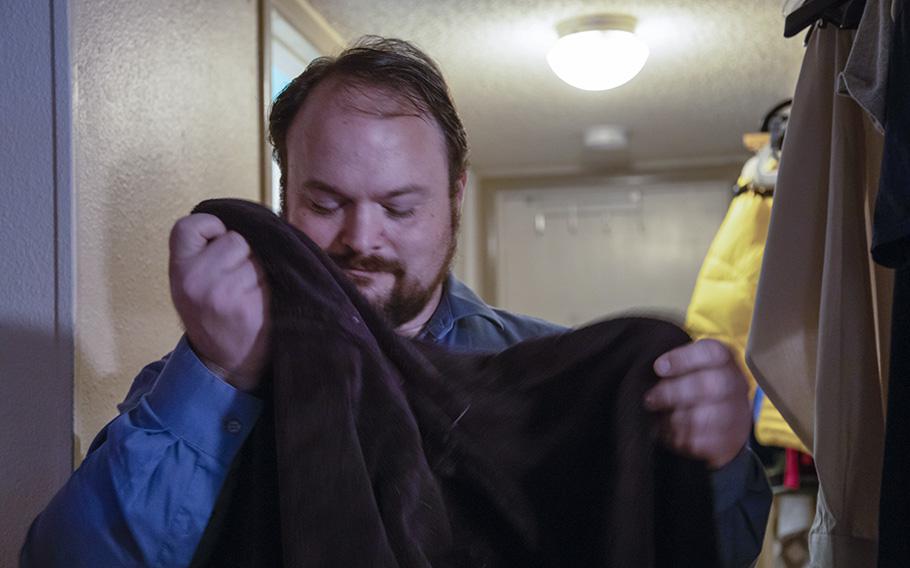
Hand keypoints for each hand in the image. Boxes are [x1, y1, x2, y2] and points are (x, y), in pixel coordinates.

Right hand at [168, 213, 268, 391]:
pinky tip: (261, 300)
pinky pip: (273, 274)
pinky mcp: (253, 305)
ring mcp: (226, 293)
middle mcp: (198, 280)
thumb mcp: (190, 282)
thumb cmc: (211, 316)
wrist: (226, 362)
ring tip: (249, 291)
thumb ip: (203, 251)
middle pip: (236, 237)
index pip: (190, 225)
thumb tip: (240, 218)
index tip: (216, 241)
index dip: (210, 227)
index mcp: (179, 270)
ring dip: (260, 268)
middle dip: (242, 252)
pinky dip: (273, 282)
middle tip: (236, 278)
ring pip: (258, 255)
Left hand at [643, 339, 749, 468]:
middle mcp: (735, 384)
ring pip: (703, 417)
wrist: (725, 421)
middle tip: (650, 399)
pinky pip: (700, 442)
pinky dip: (679, 438)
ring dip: (674, 419)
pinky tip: (669, 432)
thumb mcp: (689, 367)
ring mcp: (734, 414)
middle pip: (709, 385)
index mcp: (723, 360)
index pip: (711, 352)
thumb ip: (673, 366)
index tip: (657, 368)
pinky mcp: (728, 440)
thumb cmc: (696, 385)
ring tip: (659, 418)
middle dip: (673, 393)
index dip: (682, 359)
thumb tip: (649, 371)